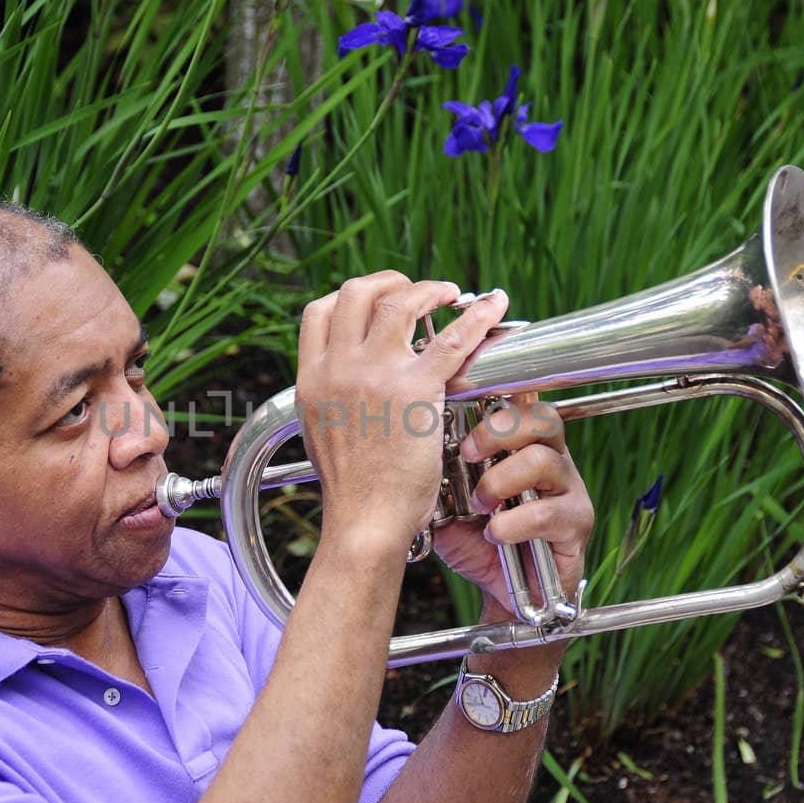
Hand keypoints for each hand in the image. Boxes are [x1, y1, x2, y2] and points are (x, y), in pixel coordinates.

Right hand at [296, 272, 507, 550]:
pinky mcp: (415, 390)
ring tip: (451, 294)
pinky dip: (477, 315)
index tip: (374, 300)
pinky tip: (493, 305)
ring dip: (429, 289)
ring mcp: (374, 375)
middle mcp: (337, 368)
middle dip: (389, 282)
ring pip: (401, 301)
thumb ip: (330, 396)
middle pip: (357, 293)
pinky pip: (451, 338)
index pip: (319, 311)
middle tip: (415, 292)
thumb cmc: (351, 489)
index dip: (349, 297)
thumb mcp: (320, 431)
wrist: (364, 521)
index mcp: (311, 378)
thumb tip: (344, 380)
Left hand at [431, 395, 594, 622]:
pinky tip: (494, 534)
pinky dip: (512, 524)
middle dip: (497, 431)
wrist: (502, 592)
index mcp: (523, 445)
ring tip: (480, 506)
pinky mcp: (576, 523)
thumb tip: (415, 444)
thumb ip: (439, 472)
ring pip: (543, 461)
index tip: (456, 405)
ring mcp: (568, 489)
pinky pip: (547, 512)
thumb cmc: (478, 541)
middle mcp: (551, 459)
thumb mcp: (448, 501)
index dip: (494, 397)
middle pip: (542, 418)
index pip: (520, 401)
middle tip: (466, 453)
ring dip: (500, 482)